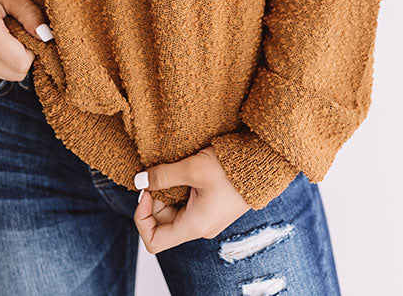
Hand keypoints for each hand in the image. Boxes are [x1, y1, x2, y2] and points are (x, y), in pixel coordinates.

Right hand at [0, 0, 50, 79]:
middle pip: (16, 73)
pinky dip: (0, 58)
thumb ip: (30, 14)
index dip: (34, 48)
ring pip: (5, 74)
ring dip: (12, 57)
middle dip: (25, 54)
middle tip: (19, 28)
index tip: (32, 29)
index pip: (22, 63)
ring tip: (4, 30)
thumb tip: (47, 35)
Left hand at [133, 145, 250, 252]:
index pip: (154, 241)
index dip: (142, 219)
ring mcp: (208, 219)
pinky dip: (180, 191)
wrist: (263, 161)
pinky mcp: (213, 208)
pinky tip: (184, 172)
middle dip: (155, 201)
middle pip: (163, 225)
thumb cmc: (232, 167)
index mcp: (195, 226)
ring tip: (173, 170)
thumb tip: (140, 180)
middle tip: (157, 175)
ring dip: (167, 193)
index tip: (146, 193)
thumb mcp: (193, 168)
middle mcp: (200, 228)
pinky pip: (188, 206)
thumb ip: (162, 176)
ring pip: (175, 214)